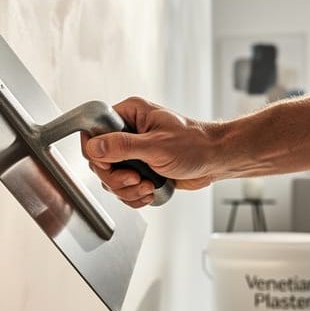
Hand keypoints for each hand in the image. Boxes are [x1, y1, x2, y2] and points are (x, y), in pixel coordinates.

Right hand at [81, 97, 217, 207]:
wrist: (215, 160)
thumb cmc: (195, 145)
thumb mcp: (156, 145)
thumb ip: (122, 146)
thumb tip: (94, 146)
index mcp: (129, 114)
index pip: (94, 132)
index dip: (97, 153)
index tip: (110, 165)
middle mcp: (128, 131)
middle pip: (100, 161)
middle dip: (116, 178)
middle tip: (135, 179)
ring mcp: (132, 152)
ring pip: (110, 177)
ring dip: (127, 189)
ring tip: (147, 186)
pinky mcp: (139, 168)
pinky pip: (123, 187)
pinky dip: (134, 195)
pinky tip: (150, 191)